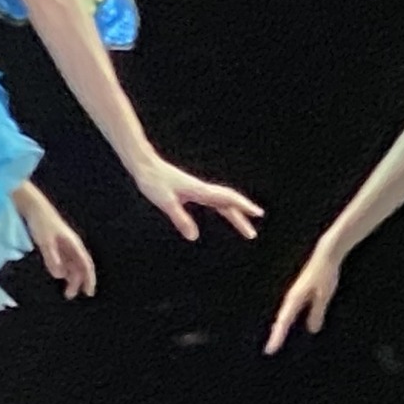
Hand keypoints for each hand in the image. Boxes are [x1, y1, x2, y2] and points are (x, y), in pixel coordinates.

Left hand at [23, 194, 96, 297]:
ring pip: (73, 265)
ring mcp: (65, 245)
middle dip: (78, 282)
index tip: (89, 292)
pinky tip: (60, 277)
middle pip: (79, 267)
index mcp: (73, 244)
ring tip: (66, 291)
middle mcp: (72, 245)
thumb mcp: (46, 242)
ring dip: (71, 278)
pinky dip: (65, 271)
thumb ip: (52, 258)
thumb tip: (60, 275)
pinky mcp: (57, 244)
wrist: (34, 208)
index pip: (85, 264)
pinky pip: (65, 261)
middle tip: (70, 295)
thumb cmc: (42, 223)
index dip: (89, 279)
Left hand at [129, 153, 261, 242]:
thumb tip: (194, 237)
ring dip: (234, 213)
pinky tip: (223, 211)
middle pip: (228, 203)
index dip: (243, 207)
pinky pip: (213, 201)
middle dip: (242, 217)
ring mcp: (198, 189)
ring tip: (244, 225)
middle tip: (252, 234)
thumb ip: (180, 219)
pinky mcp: (191, 190)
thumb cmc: (154, 181)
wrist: (145, 165)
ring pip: (222, 202)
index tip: (258, 213)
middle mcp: (202, 189)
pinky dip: (223, 207)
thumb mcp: (166, 202)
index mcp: (200, 191)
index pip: (227, 200)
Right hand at [267, 245, 342, 352]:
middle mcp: (291, 297)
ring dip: (281, 328)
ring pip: (285, 315)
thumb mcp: (323, 296)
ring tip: (276, 341)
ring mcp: (294, 295)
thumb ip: (317, 312)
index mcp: (294, 299)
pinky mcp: (299, 293)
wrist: (325, 255)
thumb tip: (312, 329)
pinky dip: (288, 320)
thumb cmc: (325, 274)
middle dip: (276, 334)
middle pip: (281, 320)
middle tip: (270, 350)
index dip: (277, 336)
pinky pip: (291, 310)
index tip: (270, 349)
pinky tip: (289, 325)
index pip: (283, 322)